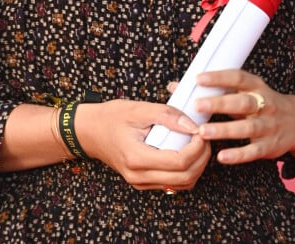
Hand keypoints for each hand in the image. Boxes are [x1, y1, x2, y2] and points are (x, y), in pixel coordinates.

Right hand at [75, 99, 210, 190]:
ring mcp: (140, 182)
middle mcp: (138, 176)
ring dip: (197, 166)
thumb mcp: (139, 109)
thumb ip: (167, 115)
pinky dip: (186, 171)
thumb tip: (192, 125)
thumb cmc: (110, 117)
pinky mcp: (143, 182)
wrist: (89, 131)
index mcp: (136, 158)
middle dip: (202, 157)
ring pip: (181, 184)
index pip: (179, 162)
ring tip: (199, 144)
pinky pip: (172, 184)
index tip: (202, 130)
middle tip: (205, 136)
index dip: (197, 147)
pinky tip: (187, 152)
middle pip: (184, 177)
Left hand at [194, 69, 294, 164]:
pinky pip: (252, 151)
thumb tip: (174, 87)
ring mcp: (268, 126)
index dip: (219, 77)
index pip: (237, 77)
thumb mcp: (243, 91)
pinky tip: (221, 156)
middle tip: (197, 105)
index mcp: (256, 86)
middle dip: (220, 103)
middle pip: (242, 102)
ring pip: (246, 127)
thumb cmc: (260, 102)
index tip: (198, 78)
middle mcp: (264, 104)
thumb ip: (212, 89)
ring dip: (224, 130)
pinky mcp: (269, 146)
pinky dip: (237, 155)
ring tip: (202, 132)